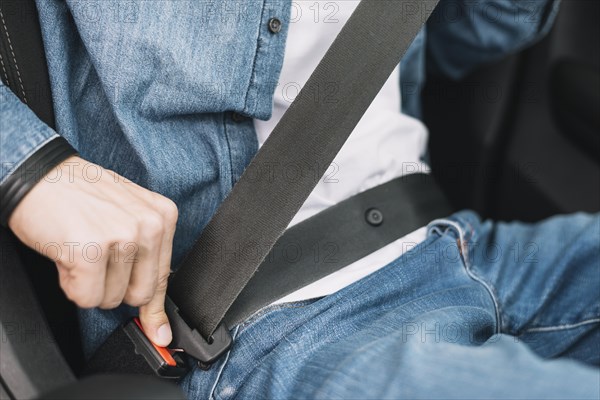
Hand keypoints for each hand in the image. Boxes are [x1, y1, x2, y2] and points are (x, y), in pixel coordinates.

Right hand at [8, 156, 177, 346]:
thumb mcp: (126, 217)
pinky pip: (85, 297)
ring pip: (110, 299)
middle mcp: (148, 225)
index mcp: (163, 217)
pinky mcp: (90, 251)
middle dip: (112, 288)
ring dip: (88, 284)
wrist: (39, 174)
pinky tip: (67, 256)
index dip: (154, 308)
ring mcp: (121, 236)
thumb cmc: (80, 196)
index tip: (158, 331)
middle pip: (139, 295)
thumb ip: (144, 259)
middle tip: (96, 260)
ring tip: (79, 250)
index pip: (163, 277)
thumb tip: (156, 322)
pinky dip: (70, 285)